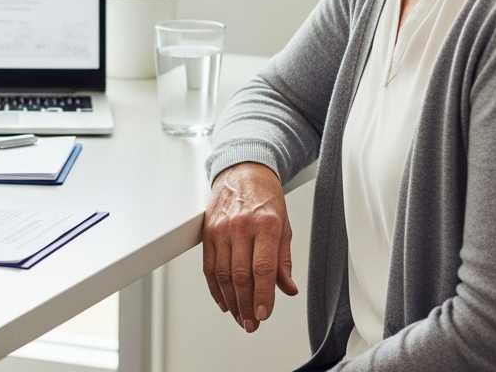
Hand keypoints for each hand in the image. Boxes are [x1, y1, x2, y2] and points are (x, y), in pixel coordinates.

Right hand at [202, 162, 297, 332]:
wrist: (242, 170)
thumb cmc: (265, 196)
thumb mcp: (284, 225)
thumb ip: (283, 260)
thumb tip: (287, 288)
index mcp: (265, 224)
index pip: (263, 268)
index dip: (263, 296)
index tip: (264, 314)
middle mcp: (241, 226)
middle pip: (241, 275)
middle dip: (246, 306)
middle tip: (252, 324)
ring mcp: (221, 228)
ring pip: (223, 274)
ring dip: (231, 301)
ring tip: (240, 317)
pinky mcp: (208, 231)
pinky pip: (209, 265)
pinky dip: (215, 287)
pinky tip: (224, 300)